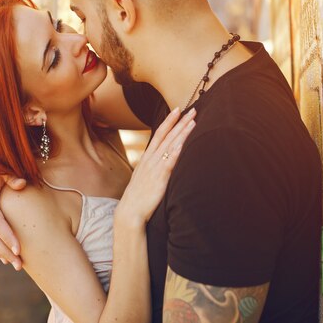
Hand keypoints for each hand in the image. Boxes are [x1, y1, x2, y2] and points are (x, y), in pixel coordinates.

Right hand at [116, 107, 196, 226]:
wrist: (130, 212)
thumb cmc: (139, 197)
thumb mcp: (144, 177)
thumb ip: (153, 167)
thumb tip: (162, 161)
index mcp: (147, 158)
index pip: (159, 134)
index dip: (168, 121)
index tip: (177, 109)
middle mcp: (150, 160)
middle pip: (167, 136)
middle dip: (180, 122)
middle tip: (192, 110)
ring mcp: (154, 168)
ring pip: (170, 146)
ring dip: (182, 133)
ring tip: (193, 122)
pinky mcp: (159, 179)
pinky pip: (168, 163)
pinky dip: (175, 153)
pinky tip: (182, 145)